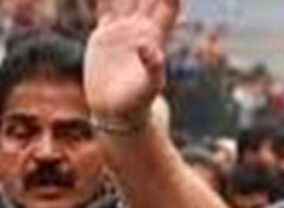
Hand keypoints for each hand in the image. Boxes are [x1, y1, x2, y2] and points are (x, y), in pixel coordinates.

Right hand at [84, 0, 179, 124]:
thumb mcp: (148, 87)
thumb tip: (151, 49)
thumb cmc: (137, 103)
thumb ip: (152, 68)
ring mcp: (124, 29)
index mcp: (155, 37)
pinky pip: (105, 5)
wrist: (117, 111)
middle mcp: (141, 29)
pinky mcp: (106, 34)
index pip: (168, 6)